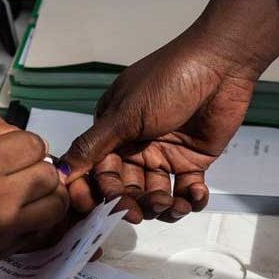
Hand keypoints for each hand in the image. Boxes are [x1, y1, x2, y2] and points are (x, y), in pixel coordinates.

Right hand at [60, 33, 259, 220]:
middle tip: (137, 213)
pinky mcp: (193, 161)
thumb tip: (59, 172)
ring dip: (162, 206)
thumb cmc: (167, 81)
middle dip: (131, 203)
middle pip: (126, 188)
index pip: (98, 171)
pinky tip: (195, 194)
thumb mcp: (125, 115)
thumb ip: (93, 147)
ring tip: (171, 204)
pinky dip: (190, 199)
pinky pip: (186, 190)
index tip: (99, 212)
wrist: (219, 65)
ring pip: (156, 194)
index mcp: (113, 131)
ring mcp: (165, 155)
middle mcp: (136, 146)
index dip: (97, 193)